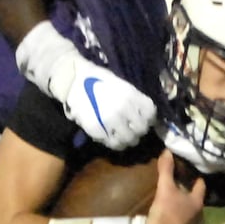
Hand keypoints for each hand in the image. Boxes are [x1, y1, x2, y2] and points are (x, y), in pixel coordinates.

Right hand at [16, 22, 156, 149]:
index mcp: (131, 95)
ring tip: (123, 135)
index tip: (145, 119)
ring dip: (128, 139)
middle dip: (139, 130)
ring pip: (130, 139)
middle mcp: (123, 108)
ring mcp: (110, 121)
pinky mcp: (98, 130)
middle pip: (142, 128)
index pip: (150, 113)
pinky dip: (115, 143)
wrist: (74, 81)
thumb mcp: (121, 85)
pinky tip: (113, 137)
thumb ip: (134, 99)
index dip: (149, 118)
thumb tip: (146, 113)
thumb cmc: (98, 80)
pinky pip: (114, 144)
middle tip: (134, 129)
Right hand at [145, 151, 204, 223]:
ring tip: (175, 207)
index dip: (196, 180)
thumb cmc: (165, 212)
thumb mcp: (165, 188)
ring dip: (186, 213)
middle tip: (180, 191)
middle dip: (190, 197)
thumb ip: (167, 170)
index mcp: (198, 203)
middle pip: (197, 203)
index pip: (201, 187)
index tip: (192, 176)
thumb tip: (167, 152)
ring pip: (192, 218)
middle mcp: (199, 218)